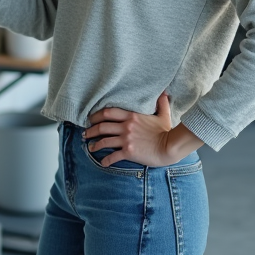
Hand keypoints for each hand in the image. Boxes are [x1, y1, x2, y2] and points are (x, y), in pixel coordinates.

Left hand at [84, 94, 198, 167]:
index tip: (91, 119)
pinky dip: (106, 160)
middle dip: (91, 130)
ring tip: (90, 147)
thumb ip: (161, 102)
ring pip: (104, 141)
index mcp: (131, 116)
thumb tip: (164, 92)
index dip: (96, 115)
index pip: (108, 112)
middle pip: (102, 126)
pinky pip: (112, 156)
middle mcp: (126, 126)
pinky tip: (102, 163)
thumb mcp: (163, 114)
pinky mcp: (128, 152)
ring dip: (95, 145)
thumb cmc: (166, 131)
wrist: (169, 147)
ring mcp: (126, 139)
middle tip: (85, 133)